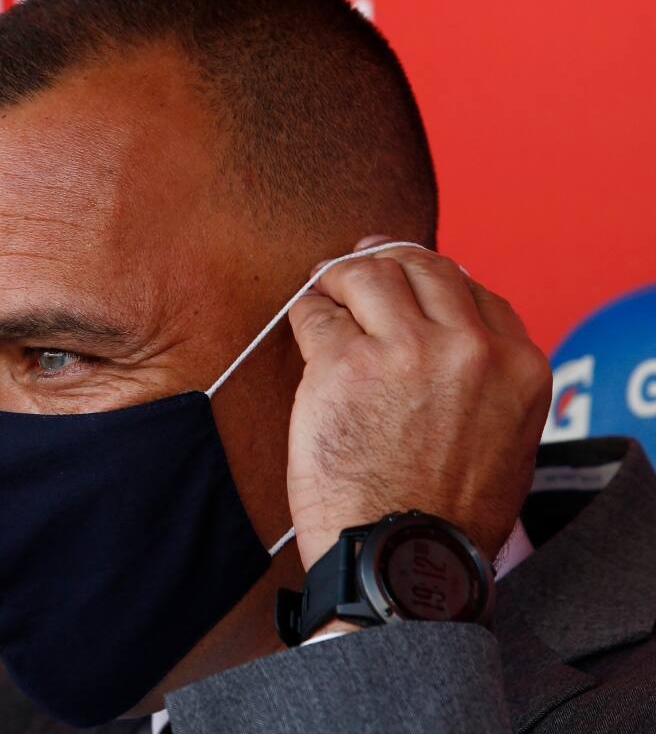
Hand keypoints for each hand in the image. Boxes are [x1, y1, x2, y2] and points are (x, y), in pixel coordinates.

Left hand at [285, 237, 551, 570]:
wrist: (404, 561)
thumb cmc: (445, 516)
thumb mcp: (505, 439)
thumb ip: (485, 378)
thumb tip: (447, 332)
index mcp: (518, 365)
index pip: (471, 286)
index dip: (427, 276)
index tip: (402, 276)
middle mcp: (468, 348)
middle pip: (419, 267)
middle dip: (382, 262)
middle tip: (351, 271)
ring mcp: (405, 352)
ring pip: (366, 274)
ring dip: (338, 278)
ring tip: (323, 291)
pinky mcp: (344, 366)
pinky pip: (316, 314)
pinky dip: (306, 314)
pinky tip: (304, 326)